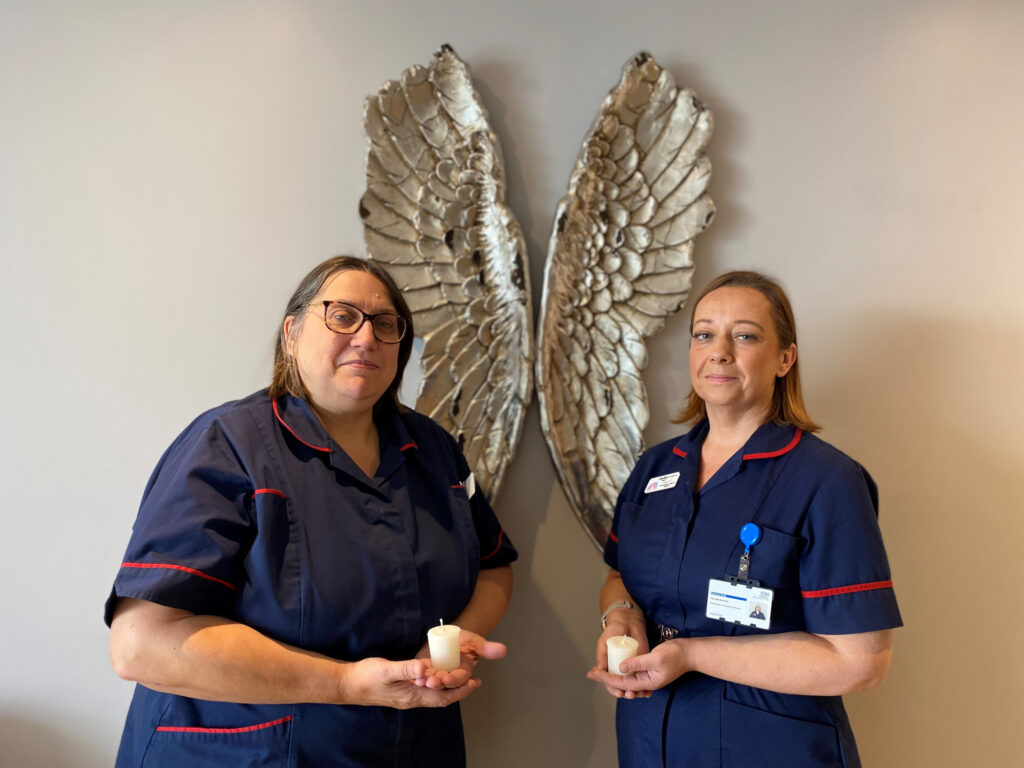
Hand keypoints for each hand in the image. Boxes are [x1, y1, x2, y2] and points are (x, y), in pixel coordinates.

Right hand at [345, 656, 481, 708]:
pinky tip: (436, 672)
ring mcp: (406, 695)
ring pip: (433, 693)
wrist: (348, 685)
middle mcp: (412, 699)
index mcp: (411, 696)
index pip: (442, 697)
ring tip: (460, 674)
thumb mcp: (386, 670)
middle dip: (458, 688)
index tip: (474, 681)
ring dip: (447, 685)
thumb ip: (406, 669)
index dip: (460, 690)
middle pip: (441, 697)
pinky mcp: (401, 689)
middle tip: (473, 677)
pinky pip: (424, 688)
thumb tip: (425, 668)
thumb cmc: (366, 678)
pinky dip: (434, 681)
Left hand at [415, 630, 507, 689]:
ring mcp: (438, 674)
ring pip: (434, 682)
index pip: (460, 678)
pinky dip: (419, 677)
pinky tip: (414, 677)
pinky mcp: (427, 672)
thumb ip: (486, 647)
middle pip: (446, 684)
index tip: (446, 678)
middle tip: (430, 682)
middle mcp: (451, 676)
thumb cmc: (462, 638)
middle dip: (439, 683)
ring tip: (420, 681)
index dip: (454, 679)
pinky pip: (424, 676)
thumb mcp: (473, 640)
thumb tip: (504, 650)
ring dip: (427, 682)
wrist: (446, 634)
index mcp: (464, 672)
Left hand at [588, 639, 687, 696]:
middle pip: (621, 685)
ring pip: (626, 682)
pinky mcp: (648, 672)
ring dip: (612, 678)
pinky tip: (614, 669)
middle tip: (591, 673)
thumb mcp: (655, 657)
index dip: (606, 678)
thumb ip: (637, 663)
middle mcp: (646, 683)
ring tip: (599, 673)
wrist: (689, 653)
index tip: (594, 672)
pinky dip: (621, 674)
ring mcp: (648, 678)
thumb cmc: (674, 655)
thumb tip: (620, 668)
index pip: (621, 683)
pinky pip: (632, 676)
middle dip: (606, 680)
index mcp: (647, 683)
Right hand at [591, 620, 651, 699]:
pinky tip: (647, 692)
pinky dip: (644, 687)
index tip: (617, 691)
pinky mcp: (641, 663)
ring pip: (631, 685)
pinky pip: (642, 677)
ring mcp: (631, 666)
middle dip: (623, 692)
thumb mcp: (605, 642)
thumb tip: (598, 670)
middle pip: (620, 686)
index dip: (612, 687)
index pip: (609, 681)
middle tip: (626, 694)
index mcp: (608, 664)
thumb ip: (601, 655)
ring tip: (635, 694)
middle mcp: (619, 668)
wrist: (628, 621)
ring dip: (633, 692)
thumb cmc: (614, 631)